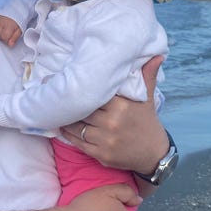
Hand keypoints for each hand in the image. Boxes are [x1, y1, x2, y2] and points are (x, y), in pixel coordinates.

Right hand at [0, 14, 21, 46]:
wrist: (15, 10)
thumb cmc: (18, 20)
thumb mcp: (20, 29)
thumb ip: (15, 38)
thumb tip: (10, 45)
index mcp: (8, 26)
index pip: (4, 38)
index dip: (7, 39)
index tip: (9, 36)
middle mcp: (1, 23)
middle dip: (2, 36)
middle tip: (6, 32)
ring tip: (2, 28)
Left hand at [60, 56, 168, 171]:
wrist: (154, 154)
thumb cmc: (146, 122)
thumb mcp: (148, 99)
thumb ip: (147, 76)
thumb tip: (157, 55)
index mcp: (121, 106)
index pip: (93, 93)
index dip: (78, 86)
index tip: (65, 77)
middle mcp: (112, 123)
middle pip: (81, 109)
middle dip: (67, 101)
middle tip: (53, 91)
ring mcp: (105, 140)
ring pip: (76, 126)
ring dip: (65, 118)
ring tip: (57, 109)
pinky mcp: (100, 155)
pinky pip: (78, 142)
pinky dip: (68, 134)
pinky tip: (63, 126)